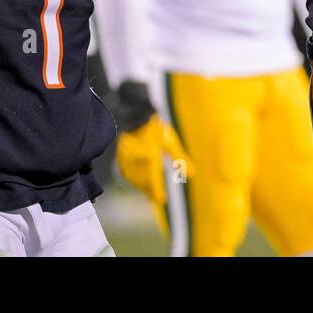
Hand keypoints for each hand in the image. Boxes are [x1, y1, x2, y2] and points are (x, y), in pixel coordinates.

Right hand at [110, 82, 191, 206]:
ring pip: (132, 176)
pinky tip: (136, 184)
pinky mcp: (120, 153)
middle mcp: (138, 154)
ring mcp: (127, 154)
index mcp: (151, 151)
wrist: (136, 112)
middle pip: (142, 179)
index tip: (161, 200)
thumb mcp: (170, 141)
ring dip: (140, 187)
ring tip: (148, 193)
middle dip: (149, 190)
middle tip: (156, 198)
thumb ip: (180, 157)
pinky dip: (130, 180)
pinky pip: (123, 171)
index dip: (157, 190)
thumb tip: (192, 174)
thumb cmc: (156, 127)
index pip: (153, 176)